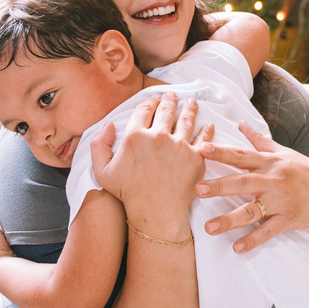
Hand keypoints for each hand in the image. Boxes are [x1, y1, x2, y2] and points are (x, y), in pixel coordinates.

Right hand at [92, 91, 212, 220]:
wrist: (156, 212)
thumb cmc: (128, 194)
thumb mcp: (102, 171)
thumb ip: (99, 145)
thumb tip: (109, 124)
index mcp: (135, 136)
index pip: (144, 110)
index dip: (149, 102)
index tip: (154, 99)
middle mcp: (158, 136)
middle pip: (166, 110)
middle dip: (169, 100)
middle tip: (172, 95)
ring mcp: (179, 146)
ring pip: (186, 119)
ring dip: (189, 108)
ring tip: (191, 103)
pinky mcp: (196, 157)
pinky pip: (204, 139)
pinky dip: (207, 130)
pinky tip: (209, 124)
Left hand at [196, 120, 308, 252]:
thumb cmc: (306, 171)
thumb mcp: (284, 152)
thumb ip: (259, 140)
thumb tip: (241, 123)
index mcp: (270, 162)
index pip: (242, 155)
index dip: (222, 152)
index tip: (202, 149)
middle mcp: (274, 181)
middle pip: (243, 182)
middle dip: (220, 185)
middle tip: (198, 189)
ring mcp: (281, 202)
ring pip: (251, 211)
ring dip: (229, 220)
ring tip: (208, 227)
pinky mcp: (289, 220)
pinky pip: (268, 231)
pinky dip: (253, 240)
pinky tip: (237, 247)